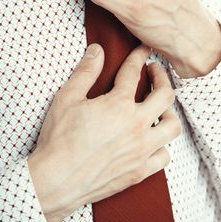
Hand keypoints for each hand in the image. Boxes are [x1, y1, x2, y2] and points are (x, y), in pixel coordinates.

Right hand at [28, 44, 180, 221]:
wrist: (56, 180)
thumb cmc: (60, 138)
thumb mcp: (68, 97)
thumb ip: (86, 72)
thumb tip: (97, 50)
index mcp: (119, 105)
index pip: (134, 72)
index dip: (139, 56)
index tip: (144, 49)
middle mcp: (136, 126)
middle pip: (164, 95)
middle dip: (163, 77)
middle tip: (155, 71)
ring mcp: (141, 150)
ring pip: (172, 127)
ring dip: (170, 111)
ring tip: (161, 106)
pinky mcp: (139, 171)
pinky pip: (164, 156)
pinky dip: (162, 145)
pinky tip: (154, 140)